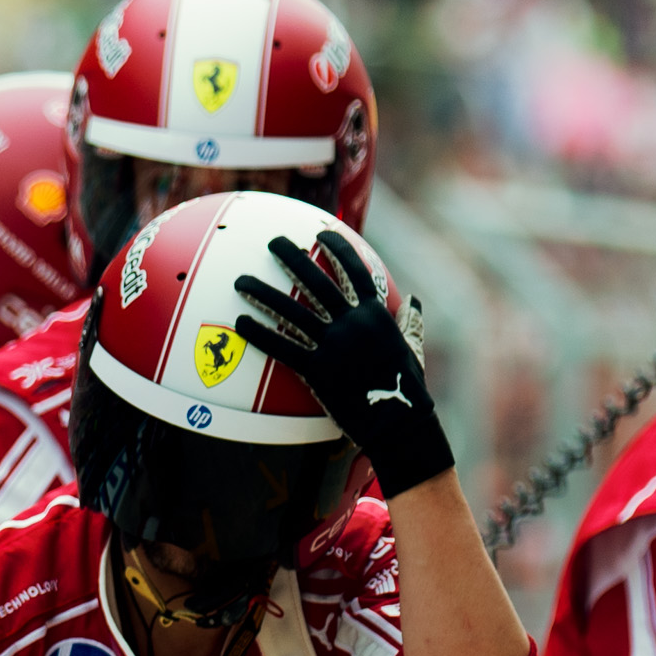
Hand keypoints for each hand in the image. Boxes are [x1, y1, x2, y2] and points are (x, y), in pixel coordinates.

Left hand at [226, 224, 450, 494]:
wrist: (399, 422)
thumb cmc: (407, 389)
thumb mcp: (412, 349)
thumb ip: (409, 322)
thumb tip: (414, 301)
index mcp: (377, 315)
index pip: (355, 271)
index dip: (338, 250)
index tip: (321, 233)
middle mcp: (353, 323)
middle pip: (316, 281)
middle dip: (292, 257)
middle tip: (273, 241)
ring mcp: (334, 345)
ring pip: (291, 311)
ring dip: (263, 292)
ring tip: (241, 279)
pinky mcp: (317, 369)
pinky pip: (281, 346)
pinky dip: (259, 332)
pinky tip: (240, 322)